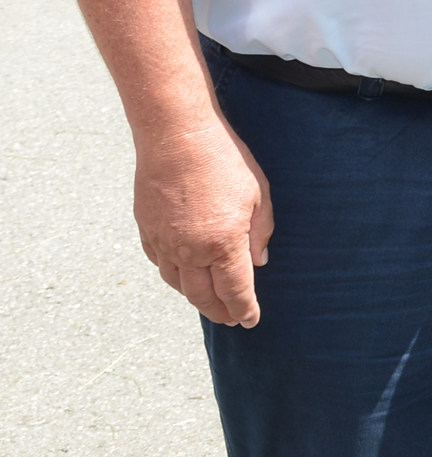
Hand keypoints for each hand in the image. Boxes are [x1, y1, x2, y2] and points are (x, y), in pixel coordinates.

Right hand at [133, 118, 274, 327]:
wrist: (176, 136)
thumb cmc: (225, 160)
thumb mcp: (259, 194)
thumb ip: (260, 233)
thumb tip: (259, 262)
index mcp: (223, 244)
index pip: (235, 291)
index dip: (244, 309)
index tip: (250, 320)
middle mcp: (189, 251)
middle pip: (203, 296)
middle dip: (219, 311)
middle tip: (231, 319)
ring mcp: (163, 242)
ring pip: (178, 284)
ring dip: (195, 297)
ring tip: (209, 302)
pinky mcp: (146, 230)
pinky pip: (160, 264)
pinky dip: (173, 276)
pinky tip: (183, 275)